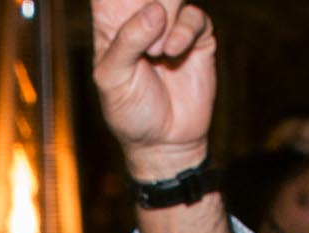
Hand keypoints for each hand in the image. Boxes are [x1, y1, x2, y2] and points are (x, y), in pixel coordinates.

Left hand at [91, 0, 217, 180]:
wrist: (164, 143)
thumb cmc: (130, 113)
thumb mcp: (113, 79)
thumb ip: (126, 42)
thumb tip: (154, 11)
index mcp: (112, 25)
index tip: (122, 7)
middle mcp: (141, 20)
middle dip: (147, 1)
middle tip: (146, 37)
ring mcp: (170, 27)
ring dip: (166, 15)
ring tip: (157, 52)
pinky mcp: (196, 38)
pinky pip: (194, 17)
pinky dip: (185, 30)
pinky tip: (173, 52)